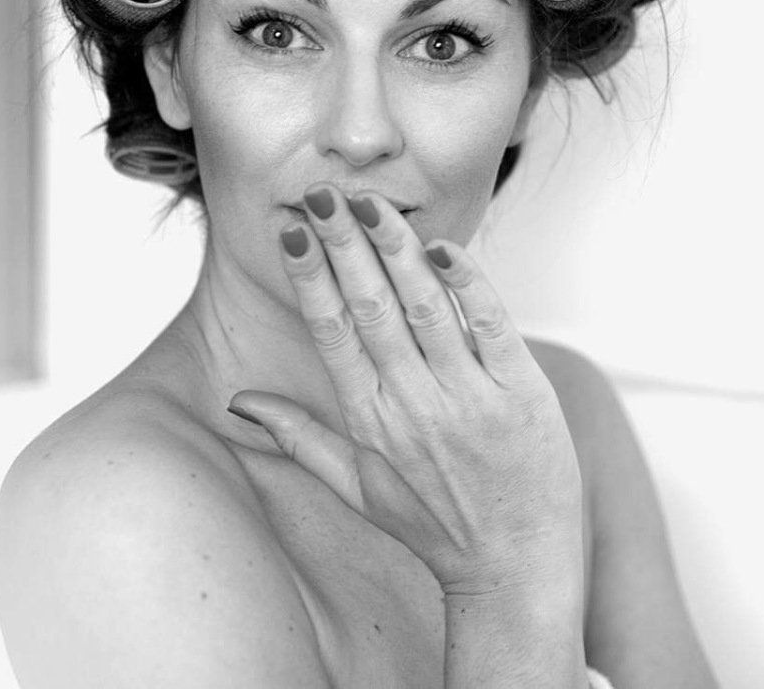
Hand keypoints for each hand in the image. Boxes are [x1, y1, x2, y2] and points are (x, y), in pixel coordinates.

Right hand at [226, 183, 586, 597]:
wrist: (515, 572)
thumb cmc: (437, 528)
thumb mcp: (358, 489)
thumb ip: (300, 439)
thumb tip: (241, 405)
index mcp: (371, 421)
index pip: (332, 332)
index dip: (310, 276)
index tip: (291, 229)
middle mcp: (415, 406)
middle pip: (372, 307)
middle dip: (345, 244)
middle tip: (325, 192)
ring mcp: (470, 399)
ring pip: (426, 307)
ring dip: (398, 249)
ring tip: (374, 204)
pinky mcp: (522, 395)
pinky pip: (492, 325)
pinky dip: (469, 283)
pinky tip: (445, 248)